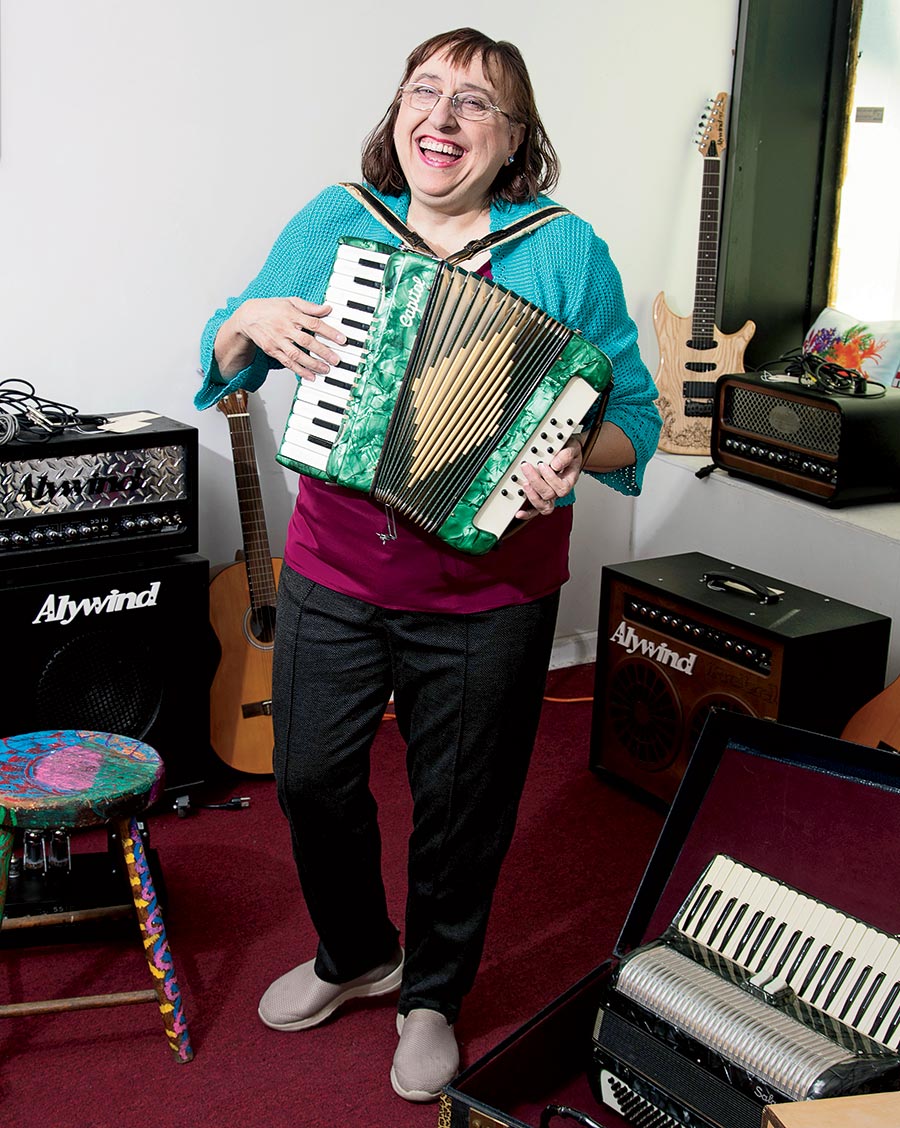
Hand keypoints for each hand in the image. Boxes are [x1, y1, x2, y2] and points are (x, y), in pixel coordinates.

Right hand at [221, 297, 346, 380]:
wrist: (248, 316)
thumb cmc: (271, 308)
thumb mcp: (290, 301)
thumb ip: (309, 307)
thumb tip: (327, 309)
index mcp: (292, 314)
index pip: (314, 323)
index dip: (329, 332)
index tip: (341, 339)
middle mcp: (285, 328)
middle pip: (306, 341)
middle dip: (323, 351)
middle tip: (336, 360)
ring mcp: (278, 340)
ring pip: (297, 355)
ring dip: (312, 364)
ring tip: (325, 370)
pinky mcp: (272, 350)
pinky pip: (287, 362)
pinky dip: (299, 371)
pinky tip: (310, 376)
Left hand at [515, 436, 583, 520]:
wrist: (567, 451)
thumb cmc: (569, 451)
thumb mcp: (572, 448)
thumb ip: (566, 455)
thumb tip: (556, 465)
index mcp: (569, 480)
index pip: (562, 487)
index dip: (551, 478)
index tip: (542, 464)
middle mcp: (559, 491)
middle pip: (549, 495)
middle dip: (536, 481)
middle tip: (527, 467)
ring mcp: (550, 496)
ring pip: (543, 506)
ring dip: (532, 496)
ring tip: (524, 483)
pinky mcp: (540, 498)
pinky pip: (535, 511)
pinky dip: (527, 514)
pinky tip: (519, 512)